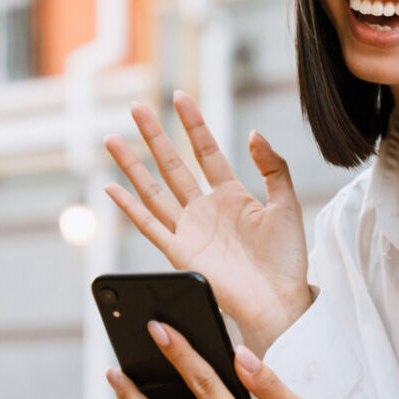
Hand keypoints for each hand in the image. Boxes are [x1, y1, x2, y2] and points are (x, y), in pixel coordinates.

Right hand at [104, 92, 311, 356]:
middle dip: (154, 135)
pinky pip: (149, 225)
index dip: (194, 124)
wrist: (279, 301)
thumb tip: (255, 133)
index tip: (181, 97)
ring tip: (113, 139)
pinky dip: (129, 207)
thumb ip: (273, 167)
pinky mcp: (179, 253)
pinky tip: (111, 188)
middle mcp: (206, 209)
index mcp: (233, 196)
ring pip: (153, 189)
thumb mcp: (287, 204)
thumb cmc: (287, 259)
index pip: (206, 151)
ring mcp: (190, 230)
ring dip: (132, 165)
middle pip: (172, 164)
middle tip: (136, 107)